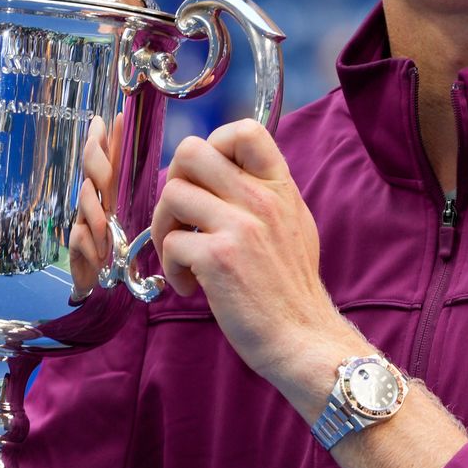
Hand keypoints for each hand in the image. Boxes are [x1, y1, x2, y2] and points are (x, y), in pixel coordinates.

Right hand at [67, 116, 122, 301]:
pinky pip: (78, 236)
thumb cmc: (124, 245)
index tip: (113, 118)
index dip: (109, 138)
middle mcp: (96, 200)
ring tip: (107, 232)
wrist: (105, 283)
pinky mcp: (77, 244)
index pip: (109, 157)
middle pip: (91, 170)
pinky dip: (90, 245)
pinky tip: (101, 255)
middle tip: (103, 162)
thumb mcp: (136, 215)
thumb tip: (159, 162)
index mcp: (113, 190)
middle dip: (96, 161)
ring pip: (84, 201)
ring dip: (96, 214)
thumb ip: (140, 189)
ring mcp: (84, 219)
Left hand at [149, 119, 365, 404]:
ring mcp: (239, 227)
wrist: (303, 337)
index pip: (244, 129)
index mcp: (279, 187)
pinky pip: (170, 244)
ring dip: (165, 227)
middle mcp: (261, 199)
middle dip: (175, 182)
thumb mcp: (293, 223)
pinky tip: (191, 285)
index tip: (209, 179)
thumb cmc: (291, 287)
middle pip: (190, 152)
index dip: (213, 144)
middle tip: (183, 216)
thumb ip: (265, 193)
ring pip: (171, 193)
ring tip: (182, 254)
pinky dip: (171, 267)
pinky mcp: (218, 259)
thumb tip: (229, 170)